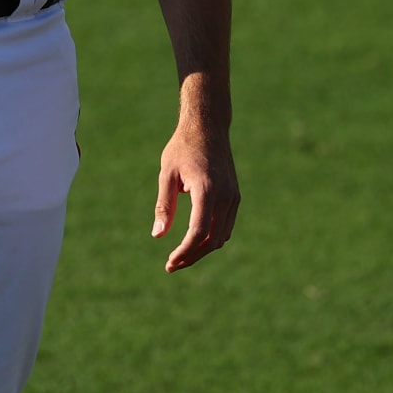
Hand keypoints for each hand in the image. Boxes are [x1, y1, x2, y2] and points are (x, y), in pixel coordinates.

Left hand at [152, 124, 237, 271]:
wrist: (208, 127)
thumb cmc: (183, 148)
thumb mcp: (167, 174)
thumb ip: (164, 205)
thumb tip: (158, 235)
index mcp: (206, 189)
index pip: (198, 232)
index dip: (184, 252)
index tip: (169, 262)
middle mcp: (225, 196)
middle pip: (212, 240)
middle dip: (192, 257)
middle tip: (172, 265)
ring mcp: (233, 197)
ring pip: (221, 237)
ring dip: (202, 250)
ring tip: (181, 257)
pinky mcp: (235, 197)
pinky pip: (226, 227)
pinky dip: (212, 239)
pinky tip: (195, 243)